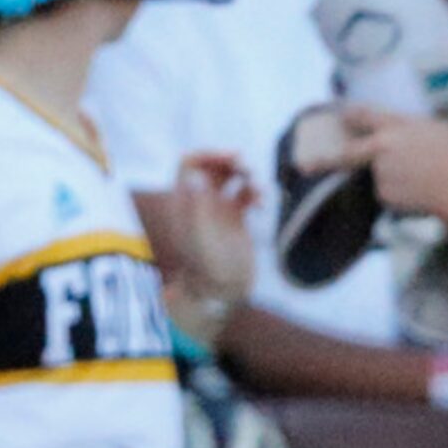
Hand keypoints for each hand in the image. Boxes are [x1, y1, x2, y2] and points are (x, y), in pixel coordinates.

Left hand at [163, 150, 257, 339]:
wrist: (222, 292)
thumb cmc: (209, 268)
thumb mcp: (201, 237)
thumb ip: (198, 205)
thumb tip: (197, 174)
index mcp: (184, 201)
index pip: (190, 164)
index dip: (209, 155)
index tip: (232, 158)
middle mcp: (199, 201)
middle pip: (213, 166)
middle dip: (232, 163)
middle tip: (248, 170)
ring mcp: (217, 209)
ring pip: (232, 178)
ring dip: (247, 177)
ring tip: (260, 190)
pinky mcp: (235, 218)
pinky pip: (245, 194)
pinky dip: (256, 193)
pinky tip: (263, 204)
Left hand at [304, 104, 447, 232]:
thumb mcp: (443, 127)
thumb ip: (419, 128)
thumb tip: (415, 130)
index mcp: (395, 127)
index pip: (363, 116)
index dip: (349, 114)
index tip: (339, 114)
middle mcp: (381, 149)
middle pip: (348, 153)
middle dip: (323, 159)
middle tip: (305, 165)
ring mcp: (382, 175)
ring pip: (377, 175)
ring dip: (388, 176)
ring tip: (419, 178)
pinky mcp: (387, 197)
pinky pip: (388, 193)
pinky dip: (398, 194)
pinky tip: (420, 193)